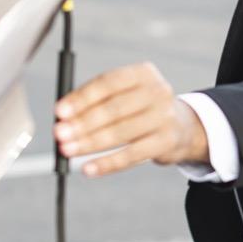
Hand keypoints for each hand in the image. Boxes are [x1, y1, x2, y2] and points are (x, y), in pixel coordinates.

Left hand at [53, 62, 208, 176]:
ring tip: (67, 150)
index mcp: (143, 73)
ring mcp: (164, 117)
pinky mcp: (166, 142)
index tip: (60, 111)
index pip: (108, 83)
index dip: (82, 98)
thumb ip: (96, 100)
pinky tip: (88, 168)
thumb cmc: (142, 108)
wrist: (182, 127)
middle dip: (82, 123)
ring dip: (89, 143)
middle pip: (113, 109)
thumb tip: (62, 116)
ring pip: (120, 133)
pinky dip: (106, 164)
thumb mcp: (126, 94)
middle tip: (59, 134)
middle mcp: (157, 91)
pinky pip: (131, 156)